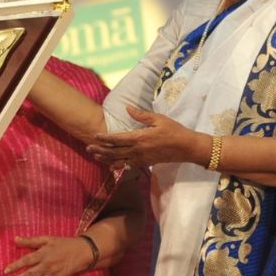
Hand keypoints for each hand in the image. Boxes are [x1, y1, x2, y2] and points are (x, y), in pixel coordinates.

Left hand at [2, 235, 93, 275]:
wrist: (81, 253)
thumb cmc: (62, 244)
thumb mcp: (47, 239)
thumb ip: (31, 241)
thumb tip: (15, 239)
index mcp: (44, 254)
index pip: (27, 261)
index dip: (16, 266)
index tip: (5, 271)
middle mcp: (47, 266)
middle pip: (29, 275)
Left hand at [87, 104, 202, 166]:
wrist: (187, 148)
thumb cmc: (174, 131)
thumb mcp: (158, 119)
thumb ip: (141, 115)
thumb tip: (127, 108)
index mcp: (140, 138)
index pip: (117, 139)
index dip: (104, 138)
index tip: (94, 136)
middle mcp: (138, 150)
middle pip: (115, 151)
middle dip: (100, 150)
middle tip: (88, 148)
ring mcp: (142, 159)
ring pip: (119, 160)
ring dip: (106, 159)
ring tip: (95, 157)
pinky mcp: (146, 163)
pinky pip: (129, 166)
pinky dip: (118, 166)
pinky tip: (111, 167)